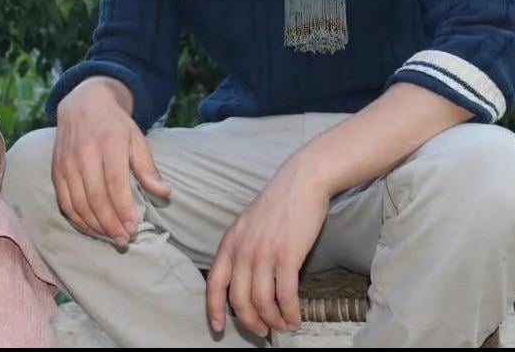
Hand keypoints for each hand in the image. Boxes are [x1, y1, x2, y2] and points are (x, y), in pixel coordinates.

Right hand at [52, 77, 169, 245]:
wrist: (83, 104)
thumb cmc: (115, 125)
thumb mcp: (137, 139)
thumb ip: (148, 167)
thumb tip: (164, 193)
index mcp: (108, 144)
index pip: (115, 183)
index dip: (123, 209)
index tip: (133, 228)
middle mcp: (84, 153)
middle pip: (95, 198)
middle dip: (110, 224)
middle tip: (123, 240)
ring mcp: (66, 162)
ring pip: (78, 203)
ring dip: (94, 225)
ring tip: (110, 237)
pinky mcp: (56, 170)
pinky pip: (64, 201)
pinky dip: (77, 219)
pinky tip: (91, 227)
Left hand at [205, 156, 329, 336]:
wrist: (300, 182)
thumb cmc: (277, 203)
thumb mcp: (247, 224)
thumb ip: (241, 248)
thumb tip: (243, 277)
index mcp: (229, 243)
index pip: (214, 283)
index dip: (214, 309)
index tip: (219, 327)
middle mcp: (242, 251)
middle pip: (239, 299)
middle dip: (250, 321)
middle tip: (261, 331)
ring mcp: (263, 254)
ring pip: (262, 301)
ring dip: (272, 320)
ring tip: (282, 326)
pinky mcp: (287, 256)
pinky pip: (285, 295)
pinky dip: (290, 312)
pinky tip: (296, 317)